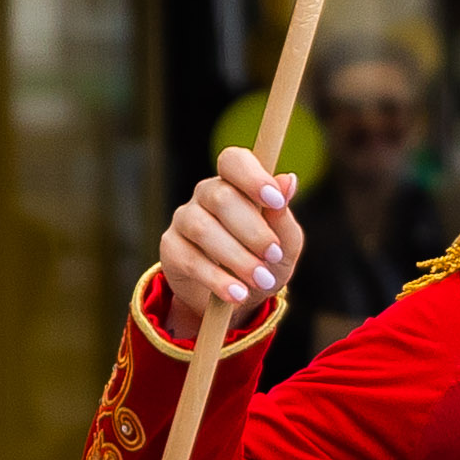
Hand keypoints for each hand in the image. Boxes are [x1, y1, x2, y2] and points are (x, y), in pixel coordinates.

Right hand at [156, 147, 301, 318]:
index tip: (275, 200)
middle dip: (252, 230)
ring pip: (204, 229)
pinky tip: (237, 294)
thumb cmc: (266, 260)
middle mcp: (207, 194)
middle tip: (273, 255)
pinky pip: (190, 259)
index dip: (252, 176)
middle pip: (221, 197)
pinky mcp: (171, 248)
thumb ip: (283, 216)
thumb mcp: (285, 244)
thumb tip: (289, 180)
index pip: (234, 161)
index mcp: (236, 183)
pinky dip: (217, 280)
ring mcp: (185, 219)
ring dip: (237, 257)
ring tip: (260, 280)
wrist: (241, 298)